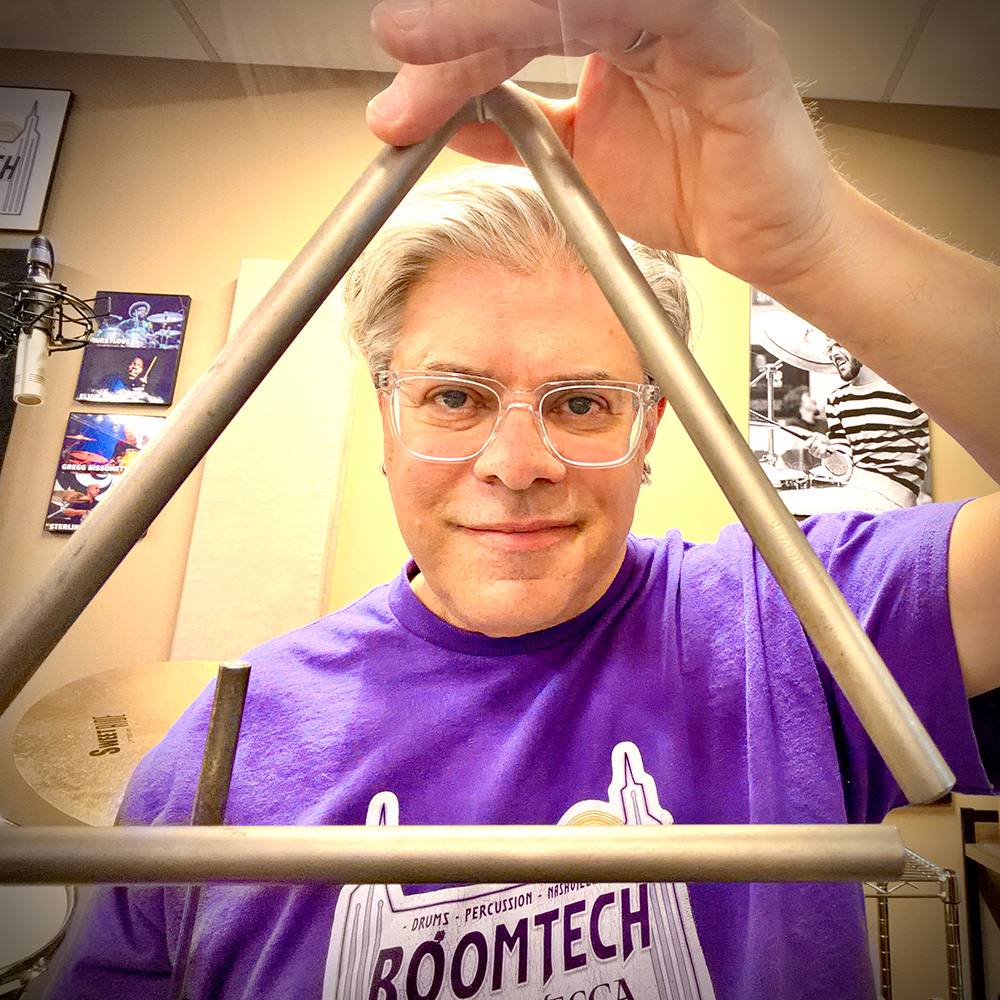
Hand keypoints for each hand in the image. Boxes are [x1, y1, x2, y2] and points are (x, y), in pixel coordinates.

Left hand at [367, 0, 849, 290]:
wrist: (767, 240)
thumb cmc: (693, 190)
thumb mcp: (577, 164)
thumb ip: (516, 132)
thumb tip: (442, 114)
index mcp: (613, 29)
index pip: (518, 22)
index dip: (453, 48)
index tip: (398, 85)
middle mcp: (650, 12)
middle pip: (540, 2)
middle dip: (460, 27)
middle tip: (396, 40)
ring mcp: (691, 20)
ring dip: (499, 20)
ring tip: (425, 45)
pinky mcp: (732, 47)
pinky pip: (666, 13)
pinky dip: (602, 17)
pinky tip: (528, 25)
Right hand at [806, 433, 829, 458]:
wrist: (832, 448)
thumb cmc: (824, 442)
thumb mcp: (820, 436)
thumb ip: (815, 435)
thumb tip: (809, 435)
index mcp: (809, 446)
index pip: (806, 444)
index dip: (811, 440)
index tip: (814, 438)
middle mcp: (811, 451)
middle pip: (814, 445)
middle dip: (820, 441)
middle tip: (821, 442)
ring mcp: (816, 455)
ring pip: (819, 448)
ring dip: (824, 445)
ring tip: (825, 445)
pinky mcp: (822, 457)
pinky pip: (823, 452)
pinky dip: (826, 448)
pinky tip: (827, 449)